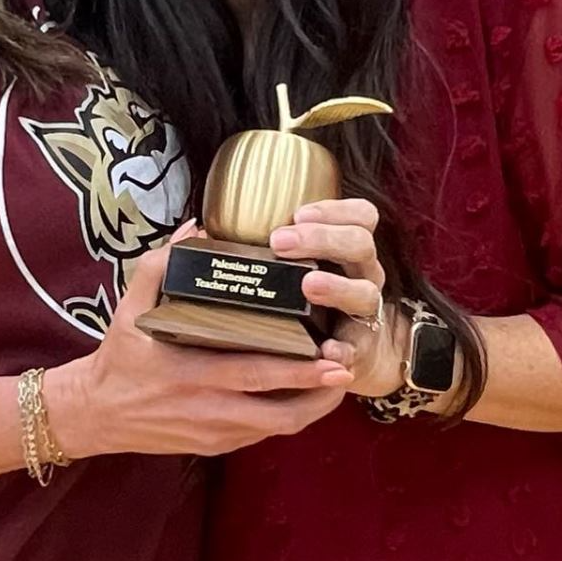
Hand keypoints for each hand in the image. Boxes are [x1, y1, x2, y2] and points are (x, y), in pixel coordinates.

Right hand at [48, 220, 351, 460]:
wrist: (94, 414)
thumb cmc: (118, 354)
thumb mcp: (129, 305)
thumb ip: (160, 264)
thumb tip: (196, 226)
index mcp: (185, 371)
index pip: (250, 374)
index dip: (295, 370)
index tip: (330, 353)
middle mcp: (204, 408)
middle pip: (276, 410)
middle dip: (318, 390)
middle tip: (348, 362)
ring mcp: (213, 432)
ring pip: (276, 428)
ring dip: (312, 408)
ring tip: (338, 378)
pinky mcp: (215, 446)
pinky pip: (262, 433)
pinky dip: (289, 415)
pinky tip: (306, 393)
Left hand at [269, 199, 401, 396]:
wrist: (342, 347)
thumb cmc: (305, 295)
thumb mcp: (292, 262)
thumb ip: (258, 245)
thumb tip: (195, 230)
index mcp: (347, 247)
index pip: (360, 216)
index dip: (334, 210)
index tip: (298, 212)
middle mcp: (362, 274)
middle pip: (361, 245)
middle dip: (322, 239)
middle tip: (281, 242)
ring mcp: (363, 311)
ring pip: (366, 293)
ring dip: (337, 287)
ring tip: (308, 285)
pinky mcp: (359, 350)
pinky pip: (357, 349)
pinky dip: (343, 349)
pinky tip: (326, 349)